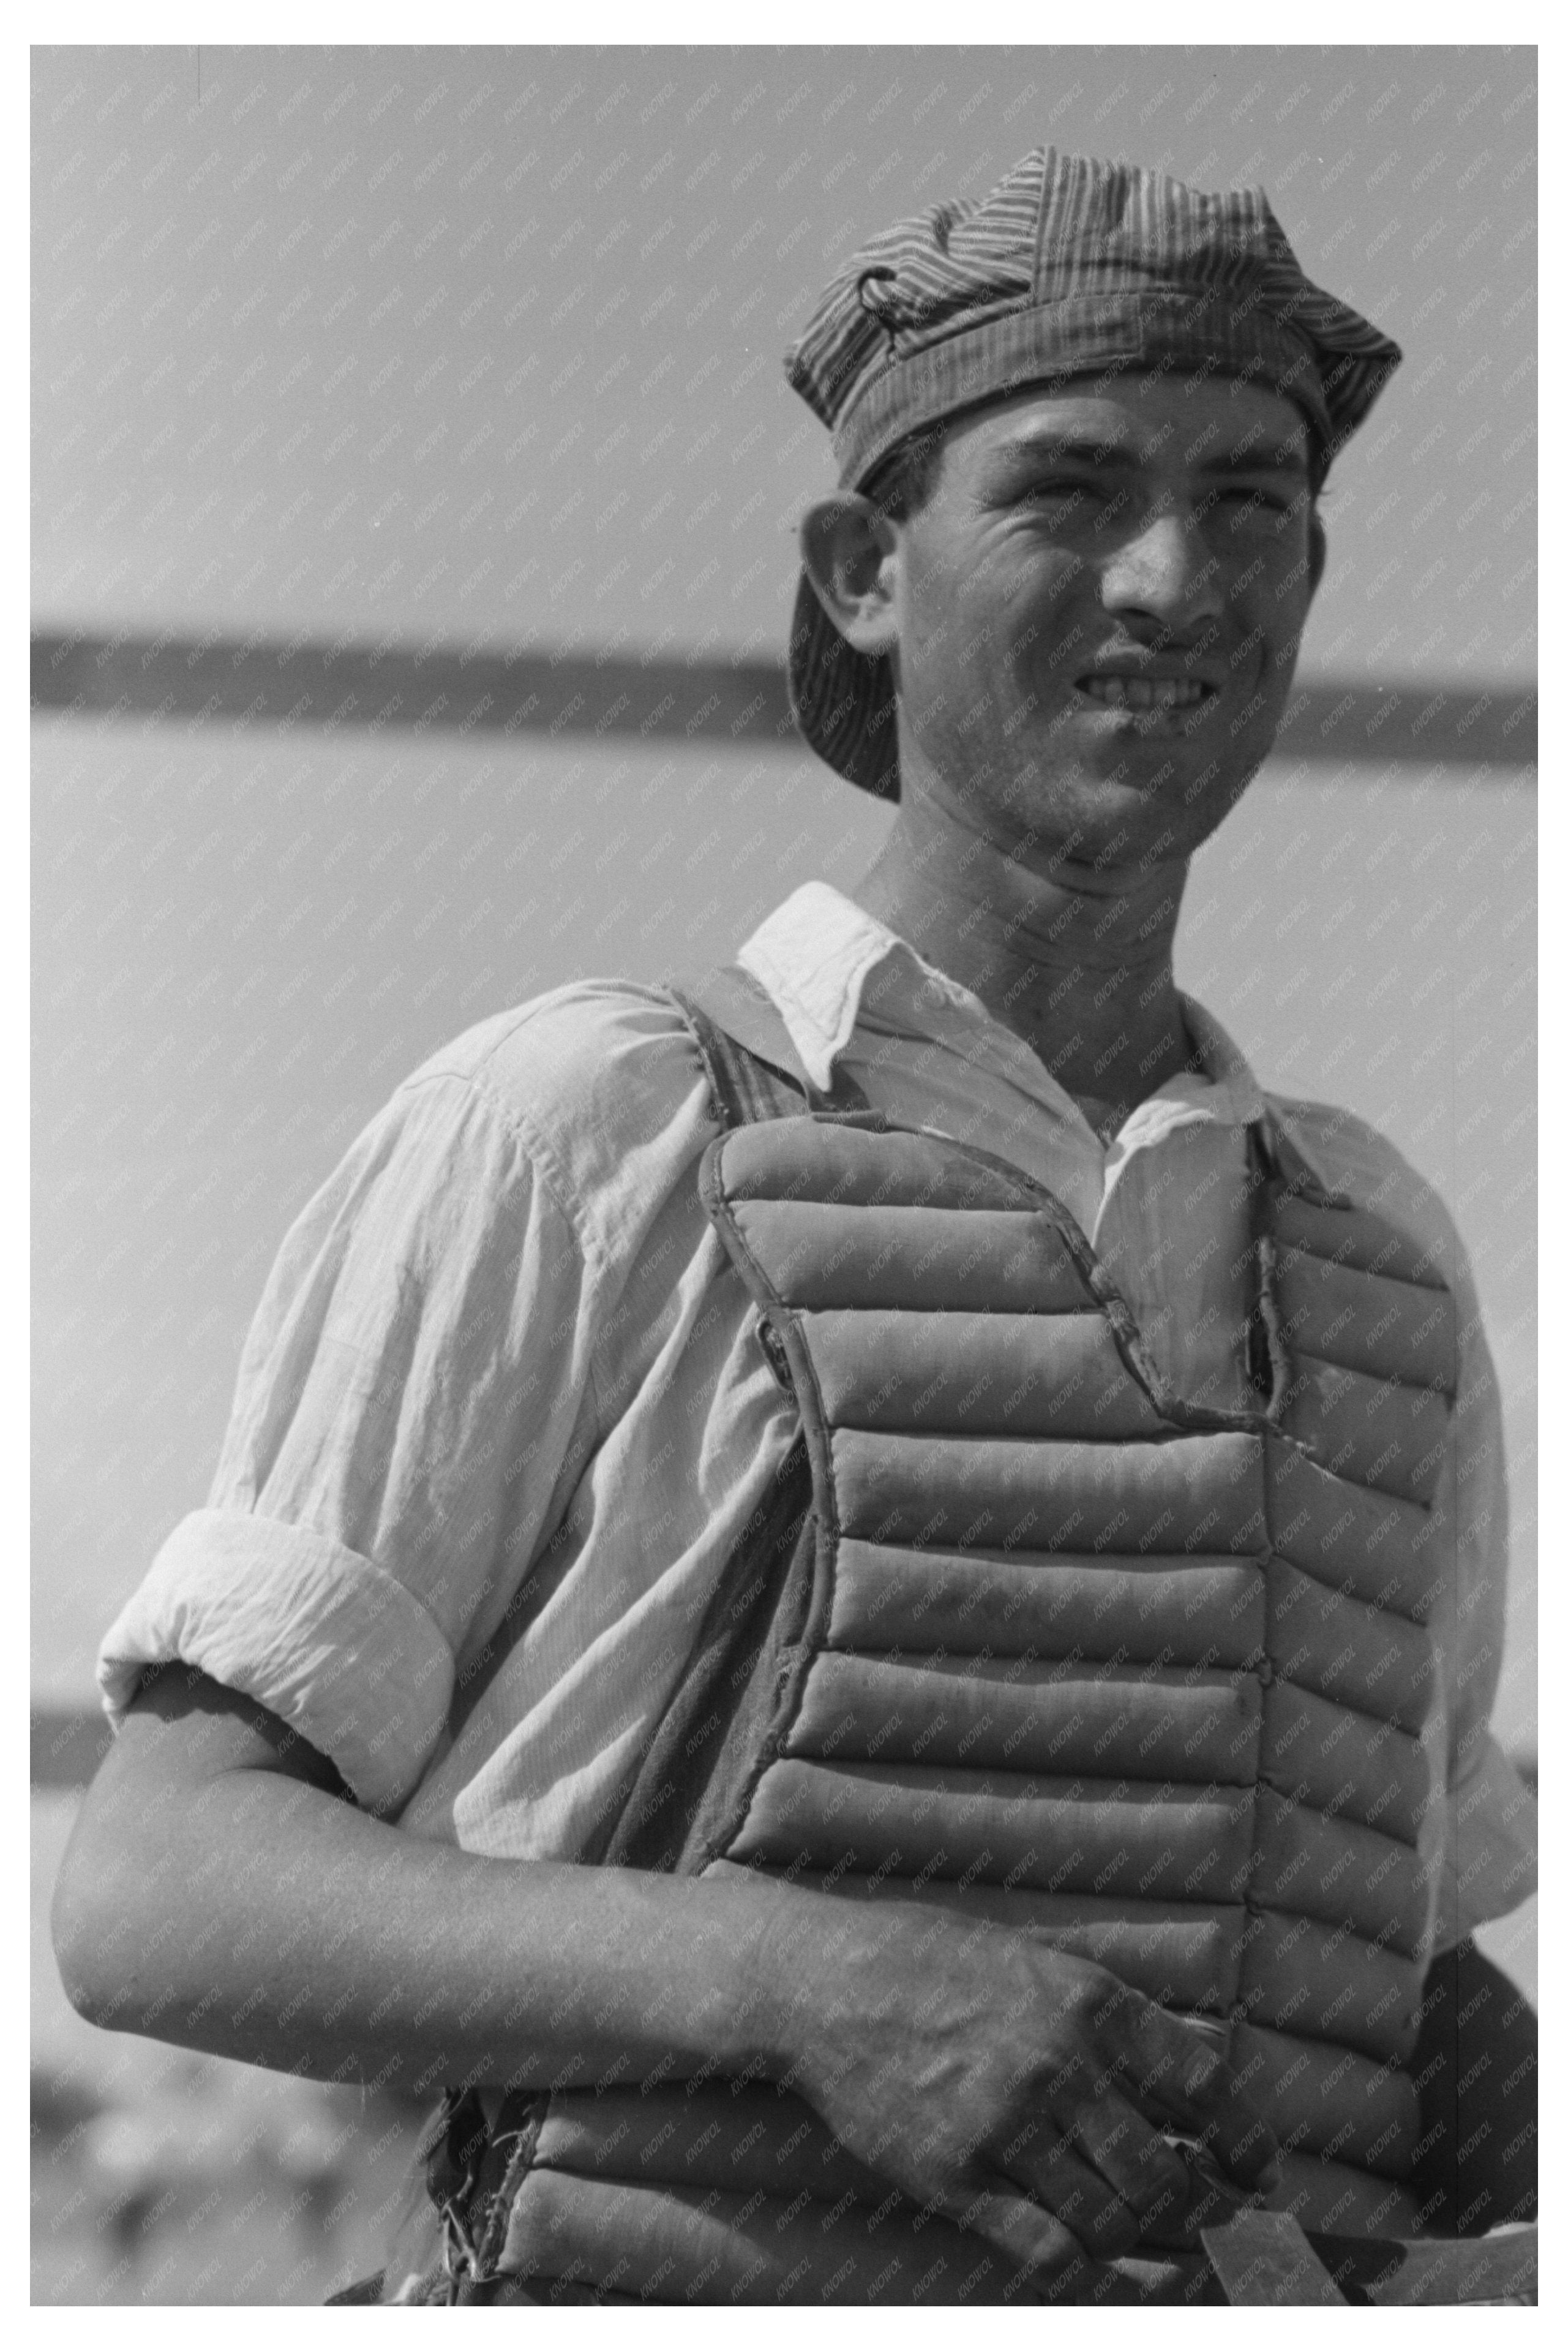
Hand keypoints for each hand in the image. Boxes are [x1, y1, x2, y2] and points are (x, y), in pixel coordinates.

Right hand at [770, 1898, 1278, 2286]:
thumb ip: (1105, 2017)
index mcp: (1089, 2002)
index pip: (1205, 2090)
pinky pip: (1047, 2253)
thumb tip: (1180, 2080)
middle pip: (1169, 2177)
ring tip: (1147, 2236)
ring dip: (1143, 2243)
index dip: (1246, 2145)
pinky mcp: (956, 2178)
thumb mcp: (1033, 1960)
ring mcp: (1006, 2127)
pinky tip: (1093, 2262)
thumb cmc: (927, 1958)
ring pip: (1115, 2224)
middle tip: (1212, 2223)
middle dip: (1203, 2213)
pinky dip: (1084, 2269)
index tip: (1258, 2173)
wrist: (822, 1979)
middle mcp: (1059, 2065)